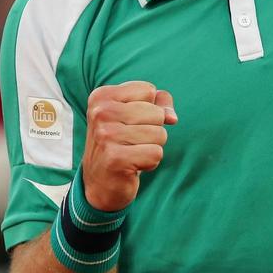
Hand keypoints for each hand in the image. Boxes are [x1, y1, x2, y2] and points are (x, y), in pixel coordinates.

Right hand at [82, 81, 176, 211]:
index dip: (148, 108)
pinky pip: (156, 154)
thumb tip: (172, 118)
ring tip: (132, 152)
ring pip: (159, 134)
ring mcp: (105, 135)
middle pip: (156, 113)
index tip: (129, 122)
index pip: (148, 90)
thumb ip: (159, 103)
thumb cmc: (121, 142)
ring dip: (152, 147)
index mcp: (102, 96)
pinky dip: (150, 162)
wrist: (100, 182)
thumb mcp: (135, 113)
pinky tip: (133, 165)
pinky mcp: (115, 158)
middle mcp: (100, 113)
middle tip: (132, 141)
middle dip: (153, 129)